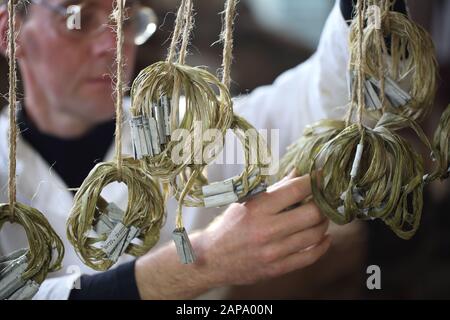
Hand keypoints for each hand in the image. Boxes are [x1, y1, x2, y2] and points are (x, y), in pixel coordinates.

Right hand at [200, 174, 330, 286]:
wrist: (211, 259)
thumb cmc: (229, 226)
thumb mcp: (246, 202)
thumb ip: (275, 189)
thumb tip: (298, 173)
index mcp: (257, 208)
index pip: (295, 190)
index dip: (312, 181)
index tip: (320, 176)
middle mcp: (266, 229)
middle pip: (311, 213)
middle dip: (322, 204)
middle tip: (323, 200)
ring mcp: (273, 251)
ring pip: (314, 234)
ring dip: (323, 223)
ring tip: (322, 217)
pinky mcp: (277, 268)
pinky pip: (310, 257)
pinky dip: (322, 246)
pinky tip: (324, 238)